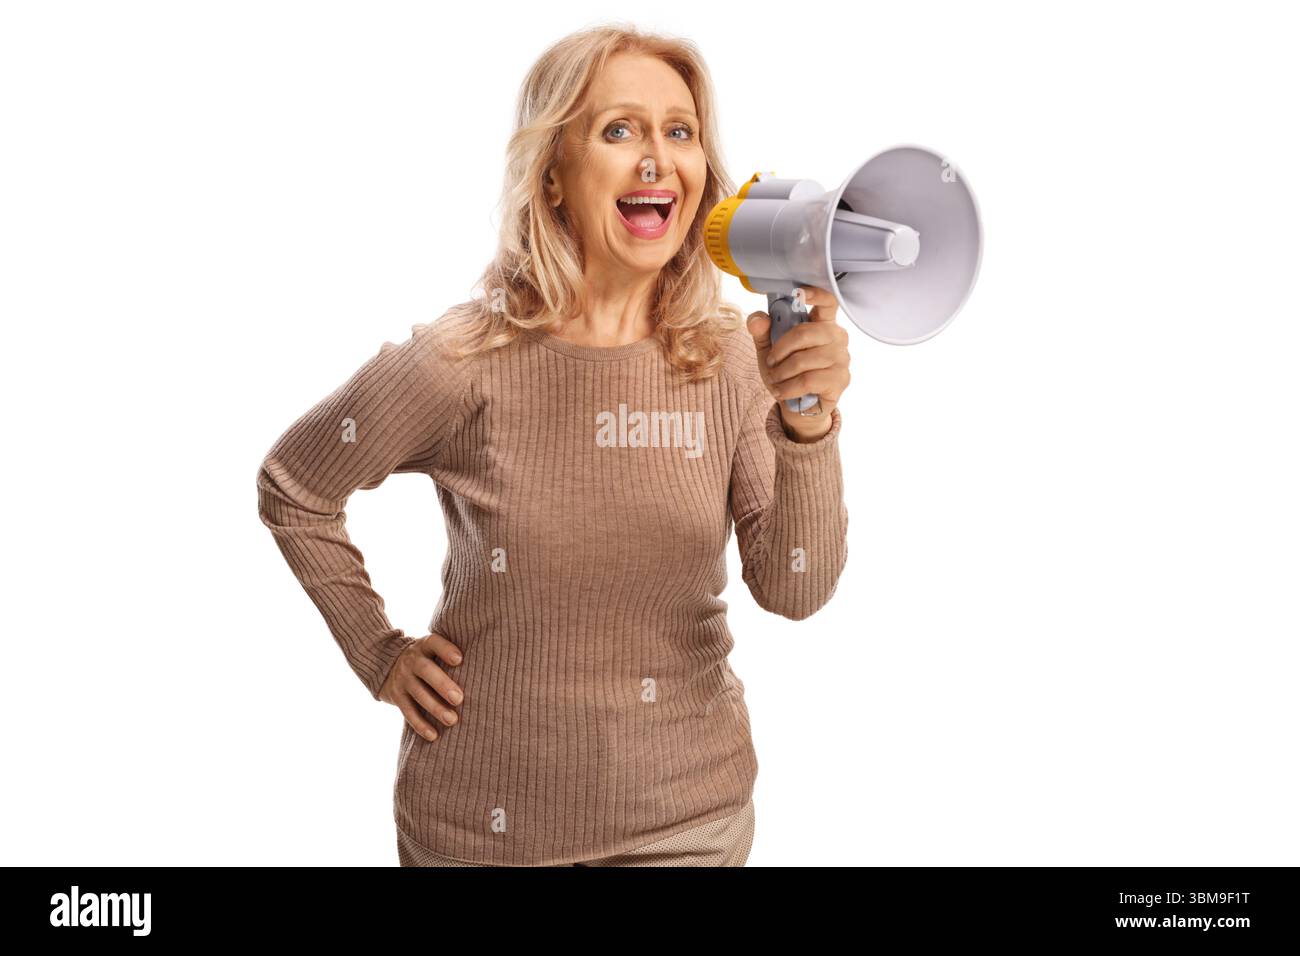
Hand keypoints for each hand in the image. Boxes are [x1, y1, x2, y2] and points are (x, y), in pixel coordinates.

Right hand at [378, 632, 464, 741]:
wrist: (386, 663)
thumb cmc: (425, 658)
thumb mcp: (432, 649)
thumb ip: (450, 653)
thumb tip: (487, 664)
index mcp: (424, 646)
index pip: (434, 643)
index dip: (446, 650)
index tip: (460, 659)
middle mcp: (411, 660)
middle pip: (426, 671)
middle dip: (443, 685)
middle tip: (459, 699)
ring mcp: (402, 678)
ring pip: (418, 694)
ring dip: (435, 708)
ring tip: (452, 720)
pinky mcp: (395, 696)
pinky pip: (407, 711)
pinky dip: (420, 724)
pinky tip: (433, 735)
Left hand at [746, 286, 850, 441]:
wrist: (797, 405)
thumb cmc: (787, 372)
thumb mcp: (769, 350)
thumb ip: (761, 331)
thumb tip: (758, 319)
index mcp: (822, 323)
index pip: (827, 301)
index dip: (815, 293)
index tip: (798, 292)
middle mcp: (837, 337)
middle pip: (805, 333)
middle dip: (780, 350)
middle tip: (770, 363)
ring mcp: (842, 358)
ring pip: (803, 360)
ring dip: (781, 372)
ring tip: (775, 379)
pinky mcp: (840, 380)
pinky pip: (808, 380)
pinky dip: (788, 388)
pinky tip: (781, 392)